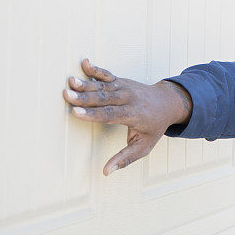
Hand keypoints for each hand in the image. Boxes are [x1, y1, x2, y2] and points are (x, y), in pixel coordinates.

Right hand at [63, 58, 192, 175]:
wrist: (168, 103)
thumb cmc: (155, 127)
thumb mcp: (144, 146)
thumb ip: (125, 158)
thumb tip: (106, 172)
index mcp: (133, 115)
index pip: (110, 115)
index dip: (92, 114)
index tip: (76, 113)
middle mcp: (128, 99)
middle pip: (104, 98)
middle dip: (84, 97)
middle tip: (66, 95)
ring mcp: (125, 88)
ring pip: (103, 86)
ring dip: (85, 84)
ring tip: (69, 81)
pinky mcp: (122, 81)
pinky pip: (107, 75)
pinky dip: (96, 69)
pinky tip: (84, 62)